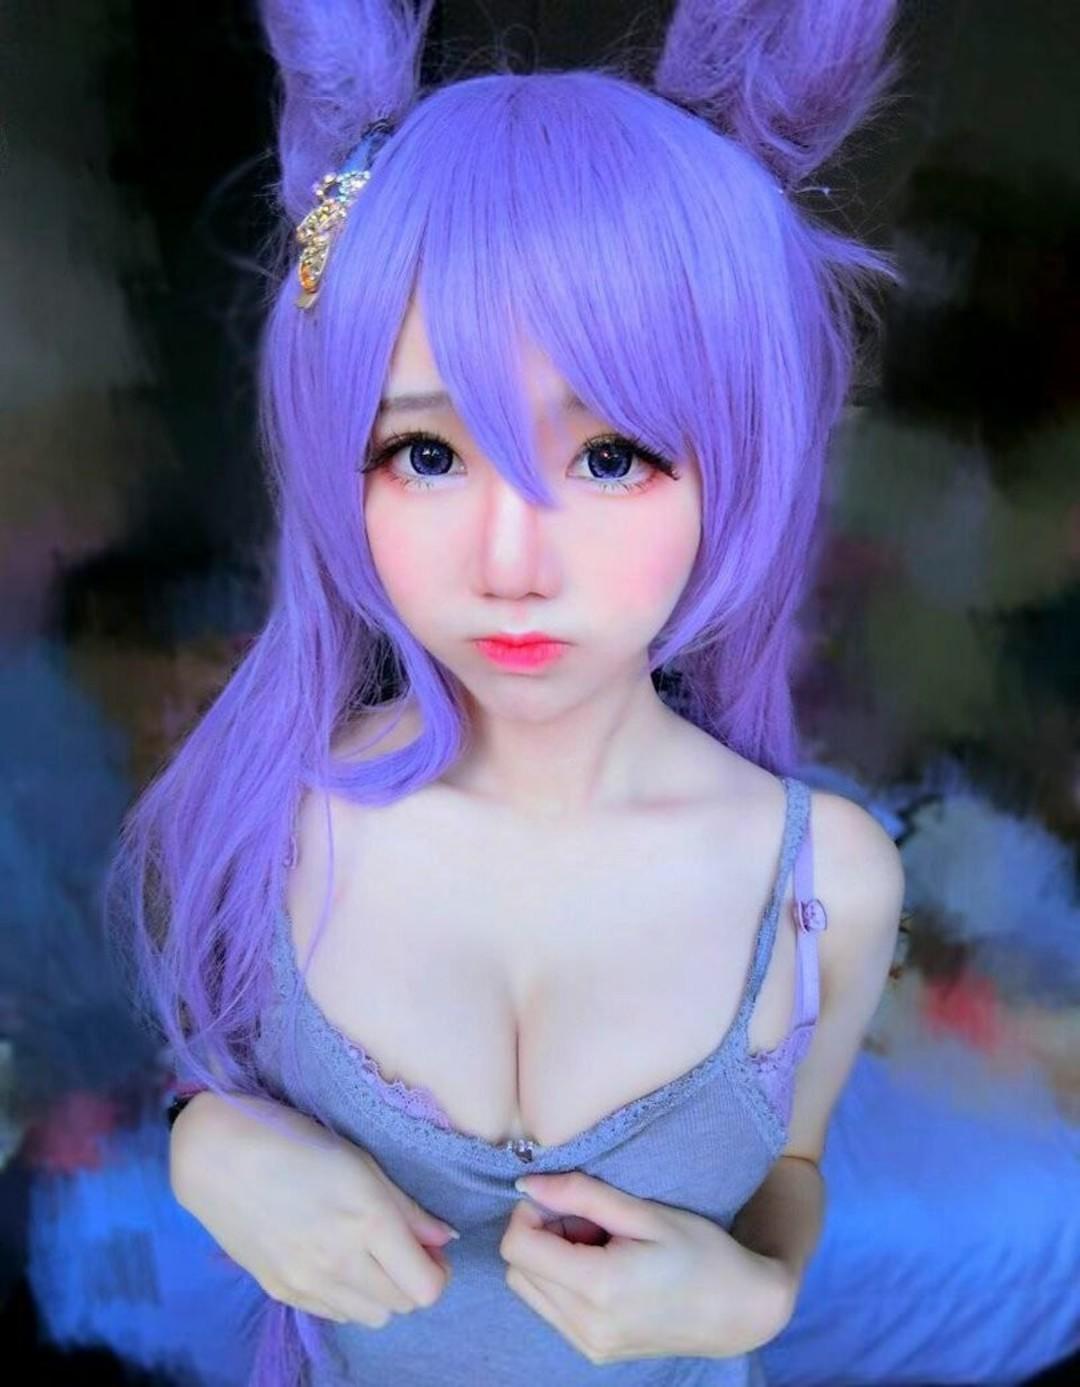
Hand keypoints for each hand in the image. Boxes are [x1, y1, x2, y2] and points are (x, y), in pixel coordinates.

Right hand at [171, 1091, 457, 1326]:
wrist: (219, 1157)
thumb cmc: (296, 1142)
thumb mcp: (362, 1162)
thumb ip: (407, 1208)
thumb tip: (444, 1238)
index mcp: (369, 1222)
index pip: (427, 1288)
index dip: (438, 1271)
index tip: (430, 1249)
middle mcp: (341, 1262)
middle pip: (404, 1305)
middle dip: (413, 1279)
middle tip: (402, 1248)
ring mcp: (308, 1283)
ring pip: (372, 1317)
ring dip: (382, 1293)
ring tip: (368, 1255)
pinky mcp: (282, 1292)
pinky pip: (336, 1314)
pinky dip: (349, 1297)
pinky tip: (337, 1262)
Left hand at [499, 1171, 791, 1364]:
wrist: (739, 1311)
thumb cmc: (700, 1252)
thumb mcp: (644, 1213)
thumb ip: (581, 1195)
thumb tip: (526, 1184)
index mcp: (598, 1288)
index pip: (517, 1246)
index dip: (531, 1212)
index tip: (566, 1199)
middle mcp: (586, 1326)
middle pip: (518, 1268)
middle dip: (541, 1233)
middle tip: (588, 1219)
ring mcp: (589, 1346)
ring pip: (529, 1290)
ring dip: (549, 1258)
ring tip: (597, 1242)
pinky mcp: (594, 1352)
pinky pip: (551, 1309)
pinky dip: (562, 1281)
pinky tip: (602, 1266)